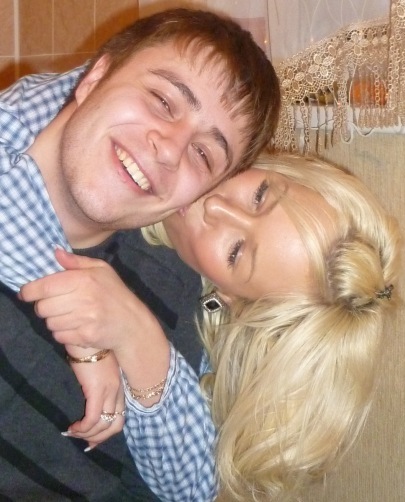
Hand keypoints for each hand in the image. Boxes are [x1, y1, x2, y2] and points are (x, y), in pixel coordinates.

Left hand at [19, 248, 152, 351]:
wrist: (132, 324)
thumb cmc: (115, 294)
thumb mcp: (102, 270)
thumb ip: (77, 262)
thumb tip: (55, 252)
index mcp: (84, 280)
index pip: (45, 286)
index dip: (29, 291)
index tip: (26, 293)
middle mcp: (84, 299)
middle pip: (43, 307)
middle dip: (43, 307)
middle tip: (54, 305)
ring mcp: (85, 319)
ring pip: (50, 323)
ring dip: (53, 321)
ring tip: (67, 316)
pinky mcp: (86, 336)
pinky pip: (59, 336)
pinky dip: (62, 333)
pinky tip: (74, 327)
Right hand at [64, 348, 125, 448]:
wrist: (88, 337)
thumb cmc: (90, 350)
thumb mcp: (99, 369)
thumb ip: (99, 382)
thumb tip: (89, 395)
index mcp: (119, 386)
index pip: (121, 415)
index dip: (108, 431)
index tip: (94, 438)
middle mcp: (118, 391)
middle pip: (115, 425)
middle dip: (100, 438)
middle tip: (85, 442)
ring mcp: (109, 391)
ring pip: (103, 425)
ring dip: (87, 434)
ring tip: (74, 432)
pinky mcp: (97, 390)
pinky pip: (92, 418)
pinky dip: (83, 428)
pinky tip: (73, 427)